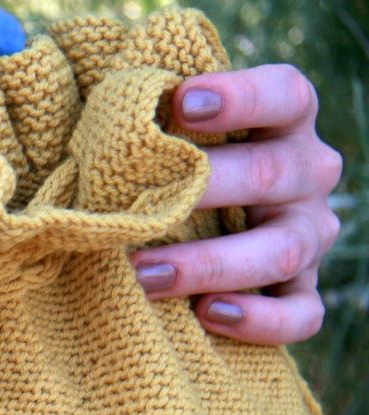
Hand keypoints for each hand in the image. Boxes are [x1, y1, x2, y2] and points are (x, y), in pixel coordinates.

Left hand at [131, 64, 341, 344]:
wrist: (193, 228)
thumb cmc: (170, 167)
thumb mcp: (168, 136)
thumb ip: (149, 122)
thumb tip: (104, 122)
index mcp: (283, 122)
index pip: (283, 95)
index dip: (240, 96)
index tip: (182, 103)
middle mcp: (306, 175)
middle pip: (269, 175)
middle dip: (201, 192)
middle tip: (137, 210)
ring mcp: (309, 235)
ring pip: (281, 250)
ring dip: (209, 265)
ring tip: (145, 276)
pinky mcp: (303, 292)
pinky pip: (301, 313)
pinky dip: (260, 320)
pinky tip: (209, 315)